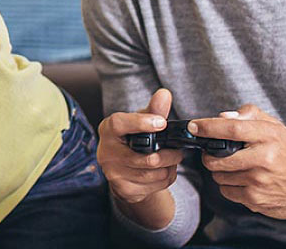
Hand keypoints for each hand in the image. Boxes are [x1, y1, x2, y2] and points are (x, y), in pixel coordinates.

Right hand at [98, 88, 183, 204]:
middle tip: (178, 150)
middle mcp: (107, 152)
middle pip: (146, 157)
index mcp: (108, 129)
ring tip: (171, 159)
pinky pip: (155, 185)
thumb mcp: (142, 122)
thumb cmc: (133, 139)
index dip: (141, 123)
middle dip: (169, 154)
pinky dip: (166, 178)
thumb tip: (164, 94)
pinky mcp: (124, 190)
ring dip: (169, 166)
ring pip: (154, 173)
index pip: (120, 124)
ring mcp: (114, 174)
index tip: (162, 123)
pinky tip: (163, 171)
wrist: (123, 170)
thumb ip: (154, 110)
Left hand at [190, 105, 285, 219]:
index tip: (193, 127)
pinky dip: (228, 186)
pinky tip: (242, 181)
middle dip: (208, 155)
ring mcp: (259, 182)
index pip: (232, 129)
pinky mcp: (256, 199)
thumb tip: (222, 117)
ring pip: (219, 176)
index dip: (208, 127)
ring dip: (220, 171)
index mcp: (270, 137)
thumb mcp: (276, 128)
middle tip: (212, 152)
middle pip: (218, 157)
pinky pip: (226, 191)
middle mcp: (265, 159)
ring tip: (234, 167)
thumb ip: (250, 115)